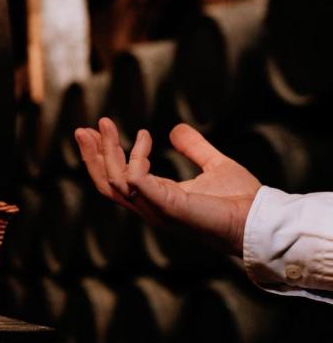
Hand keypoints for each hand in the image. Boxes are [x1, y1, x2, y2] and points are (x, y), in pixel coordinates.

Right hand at [74, 118, 260, 253]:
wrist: (260, 218)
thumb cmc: (242, 200)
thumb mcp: (214, 164)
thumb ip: (194, 148)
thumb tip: (175, 130)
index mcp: (157, 198)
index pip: (117, 180)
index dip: (103, 156)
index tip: (99, 129)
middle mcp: (150, 206)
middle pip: (105, 184)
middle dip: (92, 156)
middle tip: (82, 129)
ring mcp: (155, 208)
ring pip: (113, 182)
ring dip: (105, 152)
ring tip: (104, 124)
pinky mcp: (165, 205)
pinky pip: (136, 179)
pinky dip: (135, 157)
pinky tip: (145, 137)